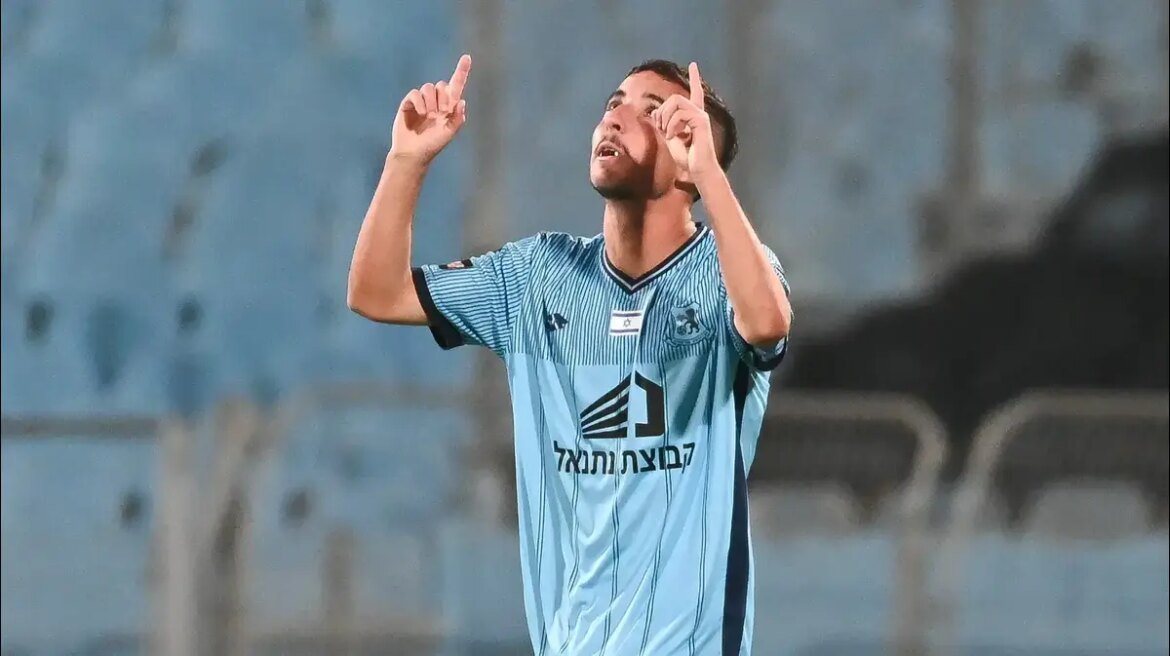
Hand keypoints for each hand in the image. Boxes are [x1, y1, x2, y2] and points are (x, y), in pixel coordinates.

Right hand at [389, 54, 471, 164]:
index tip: (467, 57)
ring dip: (431, 101)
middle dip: (444, 97)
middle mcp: (436, 101)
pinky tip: (422, 113)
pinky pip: (415, 93)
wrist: (413, 153)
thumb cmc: (432, 145)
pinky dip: (419, 101)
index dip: (462, 71)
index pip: (456, 85)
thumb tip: (461, 101)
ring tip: (430, 116)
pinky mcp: (408, 103)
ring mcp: (422, 102)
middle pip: (442, 85)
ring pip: (428, 87)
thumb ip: (457, 118)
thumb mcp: (449, 133)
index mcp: (449, 107)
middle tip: (443, 112)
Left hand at [652, 62, 720, 179]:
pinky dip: (671, 125)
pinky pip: (680, 114)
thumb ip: (663, 123)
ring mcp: (701, 117)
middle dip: (662, 111)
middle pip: (675, 97)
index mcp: (692, 116)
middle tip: (660, 128)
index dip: (695, 78)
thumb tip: (654, 112)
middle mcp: (698, 113)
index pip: (695, 93)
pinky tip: (672, 137)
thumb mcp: (669, 137)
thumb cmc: (686, 157)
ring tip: (667, 134)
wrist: (698, 171)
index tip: (694, 64)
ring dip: (665, 118)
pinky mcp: (701, 122)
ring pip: (676, 102)